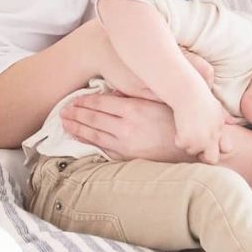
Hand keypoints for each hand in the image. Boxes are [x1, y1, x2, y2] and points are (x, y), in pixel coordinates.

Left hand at [59, 92, 187, 162]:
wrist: (189, 149)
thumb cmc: (176, 122)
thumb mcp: (157, 102)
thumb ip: (135, 97)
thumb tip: (115, 93)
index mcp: (133, 109)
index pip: (100, 103)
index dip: (84, 101)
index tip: (74, 99)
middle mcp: (125, 127)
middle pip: (93, 118)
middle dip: (75, 113)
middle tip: (62, 110)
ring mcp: (124, 144)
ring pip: (93, 134)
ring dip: (76, 128)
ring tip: (65, 122)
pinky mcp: (126, 157)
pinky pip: (102, 148)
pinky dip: (88, 142)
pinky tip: (79, 138)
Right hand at [172, 87, 228, 164]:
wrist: (188, 92)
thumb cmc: (200, 96)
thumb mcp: (217, 106)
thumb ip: (225, 117)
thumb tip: (233, 121)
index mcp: (220, 129)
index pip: (227, 149)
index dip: (218, 148)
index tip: (209, 143)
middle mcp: (212, 138)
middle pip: (212, 159)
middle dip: (204, 156)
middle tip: (195, 145)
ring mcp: (200, 141)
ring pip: (192, 151)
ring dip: (187, 143)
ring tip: (186, 126)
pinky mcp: (186, 140)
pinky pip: (181, 145)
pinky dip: (178, 138)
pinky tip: (180, 125)